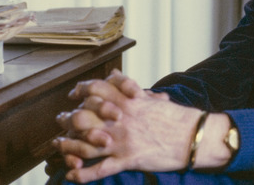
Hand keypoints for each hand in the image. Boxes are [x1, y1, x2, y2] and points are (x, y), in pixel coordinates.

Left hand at [54, 70, 200, 181]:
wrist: (194, 137)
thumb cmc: (178, 118)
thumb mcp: (154, 99)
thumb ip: (133, 91)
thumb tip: (118, 79)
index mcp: (129, 101)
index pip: (97, 88)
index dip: (82, 89)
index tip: (75, 94)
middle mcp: (122, 119)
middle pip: (84, 116)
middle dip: (68, 119)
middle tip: (62, 121)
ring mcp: (123, 140)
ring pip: (85, 143)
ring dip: (68, 146)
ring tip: (59, 146)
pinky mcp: (128, 160)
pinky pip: (99, 169)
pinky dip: (82, 174)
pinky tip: (71, 174)